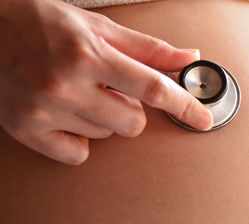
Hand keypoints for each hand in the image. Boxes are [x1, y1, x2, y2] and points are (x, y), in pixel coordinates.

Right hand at [0, 0, 211, 164]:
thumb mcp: (99, 27)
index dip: (184, 105)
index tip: (203, 119)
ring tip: (79, 93)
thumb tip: (188, 58)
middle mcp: (65, 84)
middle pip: (133, 123)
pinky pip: (77, 154)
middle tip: (109, 88)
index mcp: (88, 54)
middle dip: (131, 108)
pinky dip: (79, 139)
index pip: (152, 87)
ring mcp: (43, 110)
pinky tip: (66, 115)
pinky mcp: (27, 130)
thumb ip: (148, 49)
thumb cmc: (44, 25)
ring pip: (107, 136)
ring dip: (103, 118)